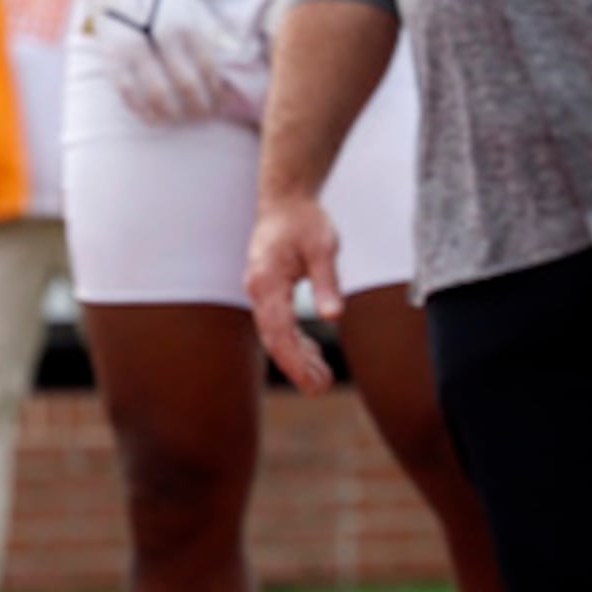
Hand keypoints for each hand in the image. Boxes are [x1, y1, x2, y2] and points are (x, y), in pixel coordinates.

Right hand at [63, 0, 236, 125]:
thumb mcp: (193, 4)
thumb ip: (211, 33)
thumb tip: (234, 62)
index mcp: (184, 24)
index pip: (208, 69)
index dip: (217, 92)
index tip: (222, 104)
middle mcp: (159, 37)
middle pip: (186, 85)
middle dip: (199, 107)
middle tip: (205, 116)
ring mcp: (132, 48)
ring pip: (157, 94)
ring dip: (173, 114)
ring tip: (182, 120)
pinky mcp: (111, 57)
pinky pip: (128, 93)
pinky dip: (143, 110)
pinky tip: (154, 118)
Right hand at [246, 191, 344, 392]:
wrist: (285, 201)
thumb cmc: (305, 222)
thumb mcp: (324, 248)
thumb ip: (327, 283)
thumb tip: (333, 317)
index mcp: (267, 279)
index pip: (278, 329)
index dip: (294, 360)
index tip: (313, 384)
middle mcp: (257, 288)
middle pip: (273, 337)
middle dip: (295, 367)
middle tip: (320, 390)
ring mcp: (260, 291)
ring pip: (274, 334)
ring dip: (295, 358)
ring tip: (321, 382)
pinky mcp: (269, 291)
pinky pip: (277, 323)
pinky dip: (294, 342)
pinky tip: (312, 354)